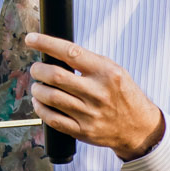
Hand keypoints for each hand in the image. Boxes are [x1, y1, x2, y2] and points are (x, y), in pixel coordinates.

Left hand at [24, 33, 165, 160]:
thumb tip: (54, 51)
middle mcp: (98, 92)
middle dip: (38, 70)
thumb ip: (88, 62)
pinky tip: (40, 102)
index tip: (31, 39)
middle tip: (36, 69)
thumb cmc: (122, 94)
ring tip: (38, 86)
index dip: (46, 44)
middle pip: (55, 76)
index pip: (70, 52)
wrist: (138, 127)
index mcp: (106, 72)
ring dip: (37, 89)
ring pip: (50, 97)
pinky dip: (40, 108)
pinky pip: (52, 119)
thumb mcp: (114, 70)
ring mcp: (90, 113)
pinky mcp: (83, 131)